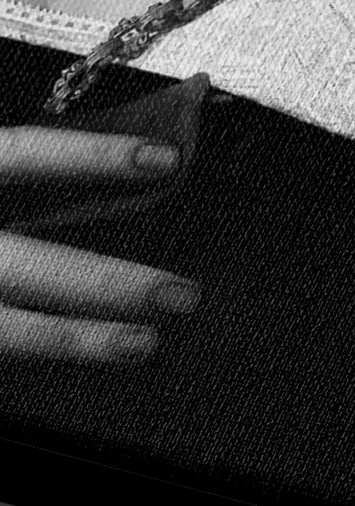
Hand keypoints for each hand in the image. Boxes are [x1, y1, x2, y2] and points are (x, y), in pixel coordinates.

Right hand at [0, 126, 199, 365]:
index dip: (94, 156)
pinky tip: (91, 351)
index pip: (21, 154)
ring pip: (10, 329)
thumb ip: (33, 171)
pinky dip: (44, 351)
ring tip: (147, 344)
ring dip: (82, 339)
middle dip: (109, 283)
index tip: (168, 160)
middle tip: (186, 296)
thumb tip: (144, 155)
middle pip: (31, 262)